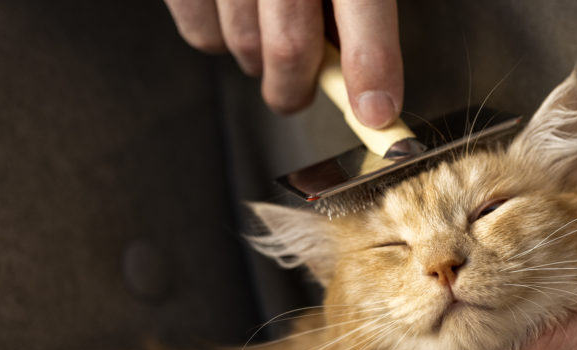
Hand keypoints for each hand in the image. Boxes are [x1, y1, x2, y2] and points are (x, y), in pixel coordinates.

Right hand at [164, 0, 402, 120]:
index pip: (363, 4)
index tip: (377, 112)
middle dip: (299, 89)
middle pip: (290, 46)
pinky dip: (218, 41)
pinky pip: (199, 32)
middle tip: (298, 95)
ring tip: (268, 41)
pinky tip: (233, 18)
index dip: (373, 66)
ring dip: (259, 64)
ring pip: (244, 45)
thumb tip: (357, 63)